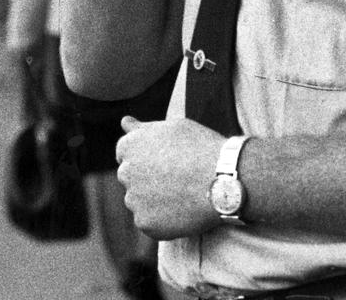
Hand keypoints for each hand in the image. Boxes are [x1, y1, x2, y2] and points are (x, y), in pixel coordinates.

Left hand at [116, 115, 224, 238]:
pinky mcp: (144, 223)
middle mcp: (125, 172)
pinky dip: (162, 218)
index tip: (166, 159)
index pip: (125, 152)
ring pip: (139, 200)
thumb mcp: (173, 127)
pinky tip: (182, 208)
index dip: (148, 155)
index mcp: (129, 145)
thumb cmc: (200, 146)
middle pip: (130, 177)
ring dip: (154, 198)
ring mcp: (133, 199)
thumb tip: (124, 122)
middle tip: (177, 176)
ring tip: (183, 191)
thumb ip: (143, 128)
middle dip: (147, 177)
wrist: (222, 177)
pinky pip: (149, 221)